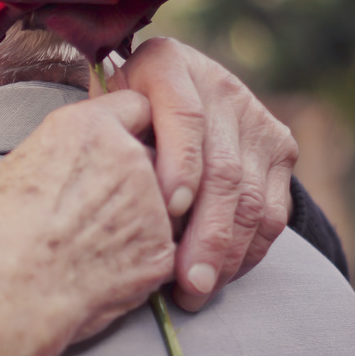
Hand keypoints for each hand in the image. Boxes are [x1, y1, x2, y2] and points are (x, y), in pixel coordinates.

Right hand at [0, 91, 174, 355]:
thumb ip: (56, 155)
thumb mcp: (11, 170)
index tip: (117, 147)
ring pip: (165, 203)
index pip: (137, 105)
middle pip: (156, 155)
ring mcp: (153, 206)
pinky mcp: (162, 253)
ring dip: (145, 217)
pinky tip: (105, 271)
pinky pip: (163, 248)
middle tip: (102, 206)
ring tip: (98, 245)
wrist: (5, 294)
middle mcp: (130, 156)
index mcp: (87, 126)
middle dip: (140, 176)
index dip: (128, 127)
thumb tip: (62, 161)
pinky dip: (143, 258)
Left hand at [96, 38, 298, 310]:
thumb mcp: (97, 110)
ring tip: (197, 289)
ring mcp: (254, 117)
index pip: (183, 115)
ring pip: (250, 195)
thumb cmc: (112, 114)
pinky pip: (271, 208)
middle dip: (206, 232)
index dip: (179, 163)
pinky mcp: (278, 147)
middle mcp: (218, 86)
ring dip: (227, 251)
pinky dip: (248, 248)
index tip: (167, 209)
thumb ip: (96, 135)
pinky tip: (220, 275)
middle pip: (222, 167)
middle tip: (185, 280)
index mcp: (166, 66)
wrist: (165, 89)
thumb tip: (77, 192)